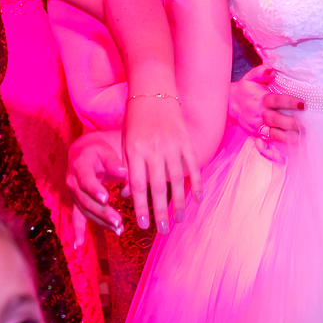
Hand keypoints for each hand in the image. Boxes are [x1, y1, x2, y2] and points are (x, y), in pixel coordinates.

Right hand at [66, 131, 126, 243]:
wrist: (85, 150)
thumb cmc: (100, 150)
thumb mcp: (107, 149)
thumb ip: (114, 162)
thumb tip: (123, 173)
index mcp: (80, 165)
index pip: (86, 179)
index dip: (94, 189)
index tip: (106, 198)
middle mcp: (72, 180)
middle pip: (86, 200)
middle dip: (102, 212)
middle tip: (119, 222)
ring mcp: (73, 193)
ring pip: (85, 210)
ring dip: (100, 222)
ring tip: (118, 230)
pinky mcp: (76, 201)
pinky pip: (76, 216)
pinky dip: (78, 230)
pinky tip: (79, 245)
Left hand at [123, 94, 200, 234]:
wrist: (154, 92)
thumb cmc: (136, 120)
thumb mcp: (126, 142)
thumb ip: (129, 167)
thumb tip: (130, 196)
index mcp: (134, 151)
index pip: (137, 185)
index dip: (140, 207)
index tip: (143, 225)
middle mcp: (153, 150)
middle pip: (157, 187)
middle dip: (159, 211)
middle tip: (163, 230)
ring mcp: (172, 146)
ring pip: (176, 180)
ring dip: (178, 203)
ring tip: (178, 219)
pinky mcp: (186, 141)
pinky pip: (192, 166)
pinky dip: (195, 184)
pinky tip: (196, 199)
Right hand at [228, 65, 303, 162]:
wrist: (229, 104)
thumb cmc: (244, 90)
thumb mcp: (250, 78)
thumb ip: (261, 72)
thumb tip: (271, 70)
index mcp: (261, 100)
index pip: (276, 101)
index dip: (289, 102)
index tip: (303, 104)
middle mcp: (260, 115)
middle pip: (276, 119)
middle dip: (291, 123)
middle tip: (305, 125)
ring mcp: (257, 126)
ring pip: (272, 133)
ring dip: (286, 137)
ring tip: (299, 139)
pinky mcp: (254, 135)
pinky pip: (260, 145)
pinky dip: (269, 152)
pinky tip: (280, 158)